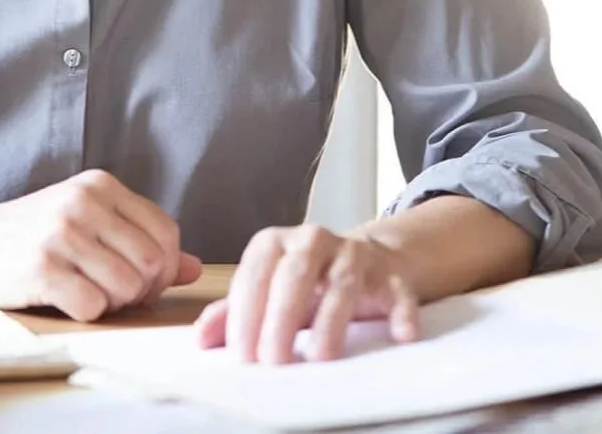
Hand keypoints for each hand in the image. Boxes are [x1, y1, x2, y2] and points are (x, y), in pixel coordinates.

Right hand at [0, 169, 201, 321]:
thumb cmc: (32, 233)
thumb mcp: (87, 222)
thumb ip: (140, 240)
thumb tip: (193, 267)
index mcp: (100, 185)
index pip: (166, 232)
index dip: (162, 266)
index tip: (139, 278)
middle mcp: (83, 202)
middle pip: (152, 263)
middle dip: (140, 289)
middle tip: (111, 290)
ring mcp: (61, 233)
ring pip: (127, 287)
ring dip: (112, 303)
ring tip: (86, 290)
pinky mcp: (41, 267)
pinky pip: (93, 306)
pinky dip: (86, 312)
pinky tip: (65, 298)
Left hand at [194, 223, 419, 363]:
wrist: (368, 260)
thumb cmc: (307, 283)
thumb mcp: (269, 293)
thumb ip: (235, 313)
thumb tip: (201, 340)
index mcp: (275, 244)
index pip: (255, 275)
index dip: (246, 314)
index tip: (242, 355)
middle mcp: (312, 240)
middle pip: (294, 274)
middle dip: (280, 318)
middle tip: (273, 360)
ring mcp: (354, 254)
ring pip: (342, 281)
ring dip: (331, 320)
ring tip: (321, 356)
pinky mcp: (390, 274)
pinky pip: (397, 290)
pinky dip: (400, 311)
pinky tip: (400, 333)